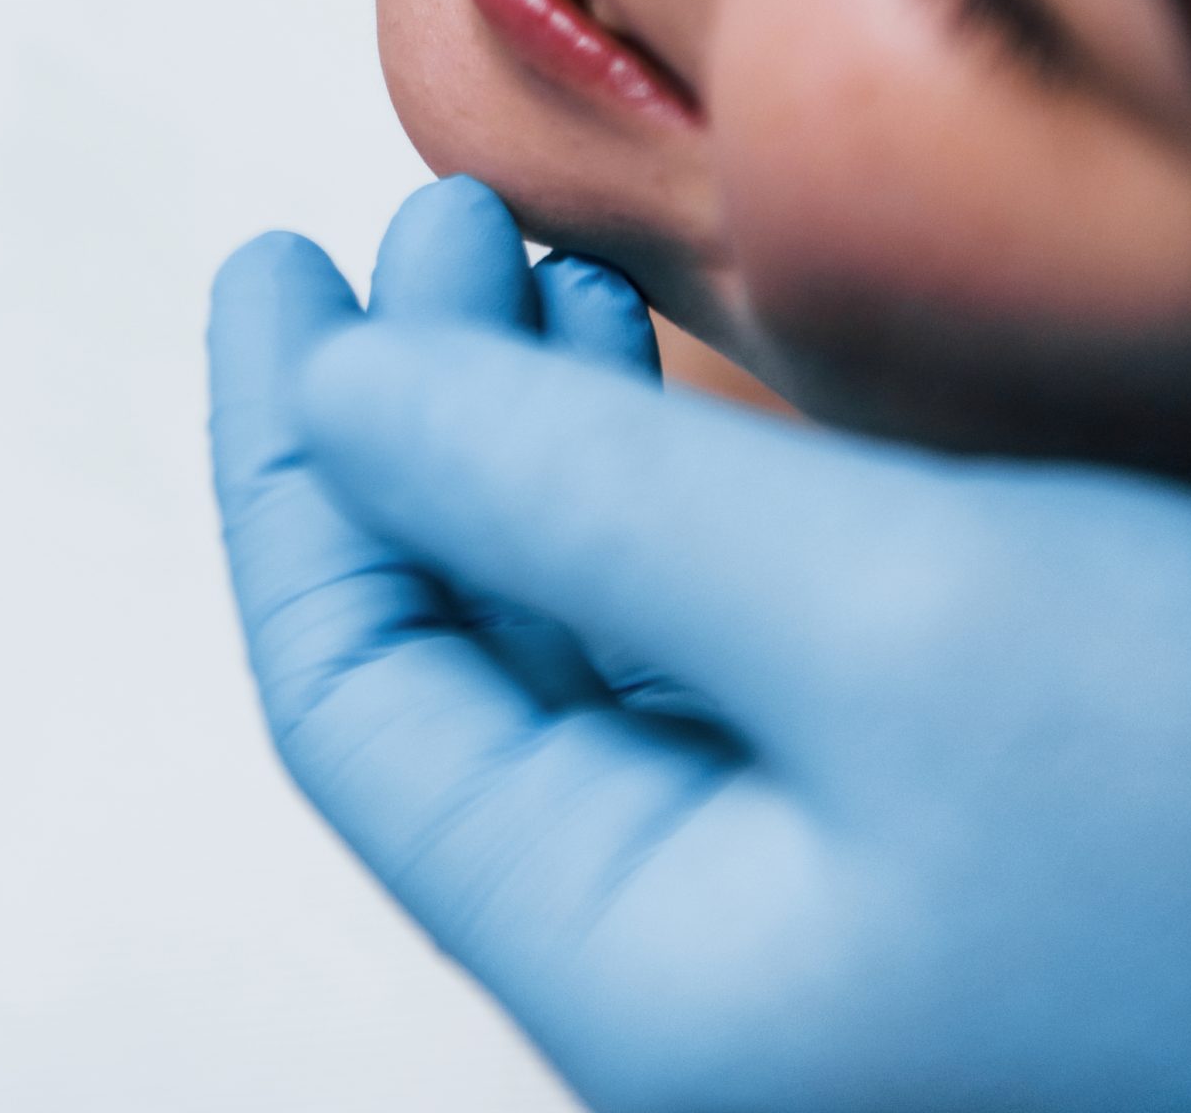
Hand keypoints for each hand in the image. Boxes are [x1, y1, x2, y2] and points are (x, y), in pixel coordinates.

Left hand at [210, 176, 1190, 1112]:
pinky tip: (643, 360)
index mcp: (644, 960)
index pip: (363, 696)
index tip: (274, 276)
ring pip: (581, 627)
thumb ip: (568, 500)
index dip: (293, 470)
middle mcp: (706, 938)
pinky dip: (648, 477)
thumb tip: (343, 391)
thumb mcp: (873, 611)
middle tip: (399, 230)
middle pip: (458, 655)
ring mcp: (816, 870)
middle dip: (409, 424)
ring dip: (523, 430)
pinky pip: (708, 630)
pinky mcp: (915, 790)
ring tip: (506, 255)